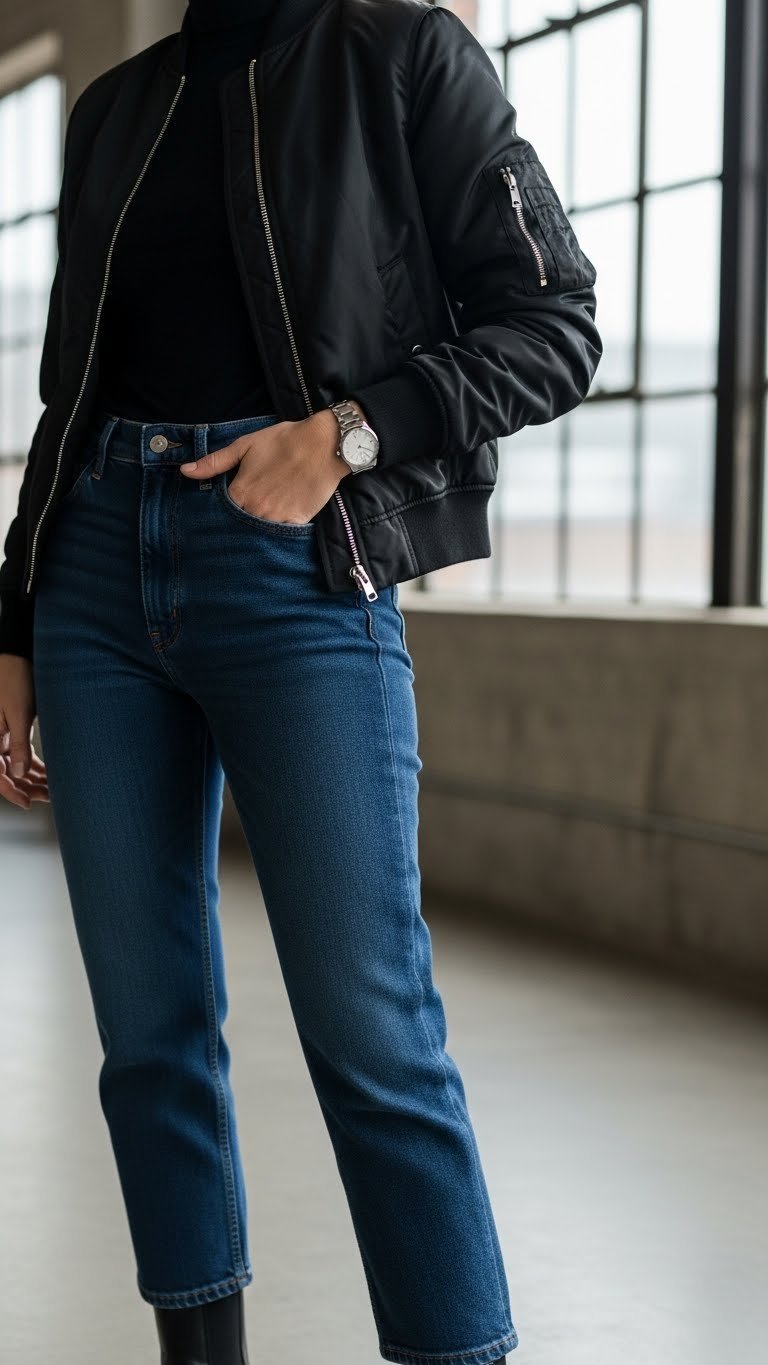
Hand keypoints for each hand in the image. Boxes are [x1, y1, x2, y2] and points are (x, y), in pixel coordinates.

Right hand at [0, 654, 48, 808]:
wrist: (17, 656)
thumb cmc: (14, 678)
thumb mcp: (18, 713)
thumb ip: (17, 744)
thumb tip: (18, 773)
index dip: (11, 792)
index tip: (28, 802)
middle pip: (7, 773)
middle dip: (27, 788)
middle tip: (49, 797)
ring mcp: (2, 736)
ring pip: (16, 766)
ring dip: (33, 778)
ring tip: (54, 788)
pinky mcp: (13, 730)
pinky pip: (21, 754)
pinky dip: (34, 765)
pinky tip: (50, 773)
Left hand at [178, 405, 362, 522]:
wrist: (323, 444)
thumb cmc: (283, 440)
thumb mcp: (244, 445)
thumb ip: (214, 462)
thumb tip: (185, 472)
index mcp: (240, 492)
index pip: (221, 513)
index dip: (221, 513)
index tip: (220, 515)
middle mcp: (255, 509)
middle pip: (240, 525)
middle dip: (238, 524)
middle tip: (241, 522)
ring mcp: (276, 518)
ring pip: (259, 533)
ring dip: (256, 531)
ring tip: (258, 526)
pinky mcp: (297, 522)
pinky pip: (282, 536)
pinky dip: (278, 534)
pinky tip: (277, 528)